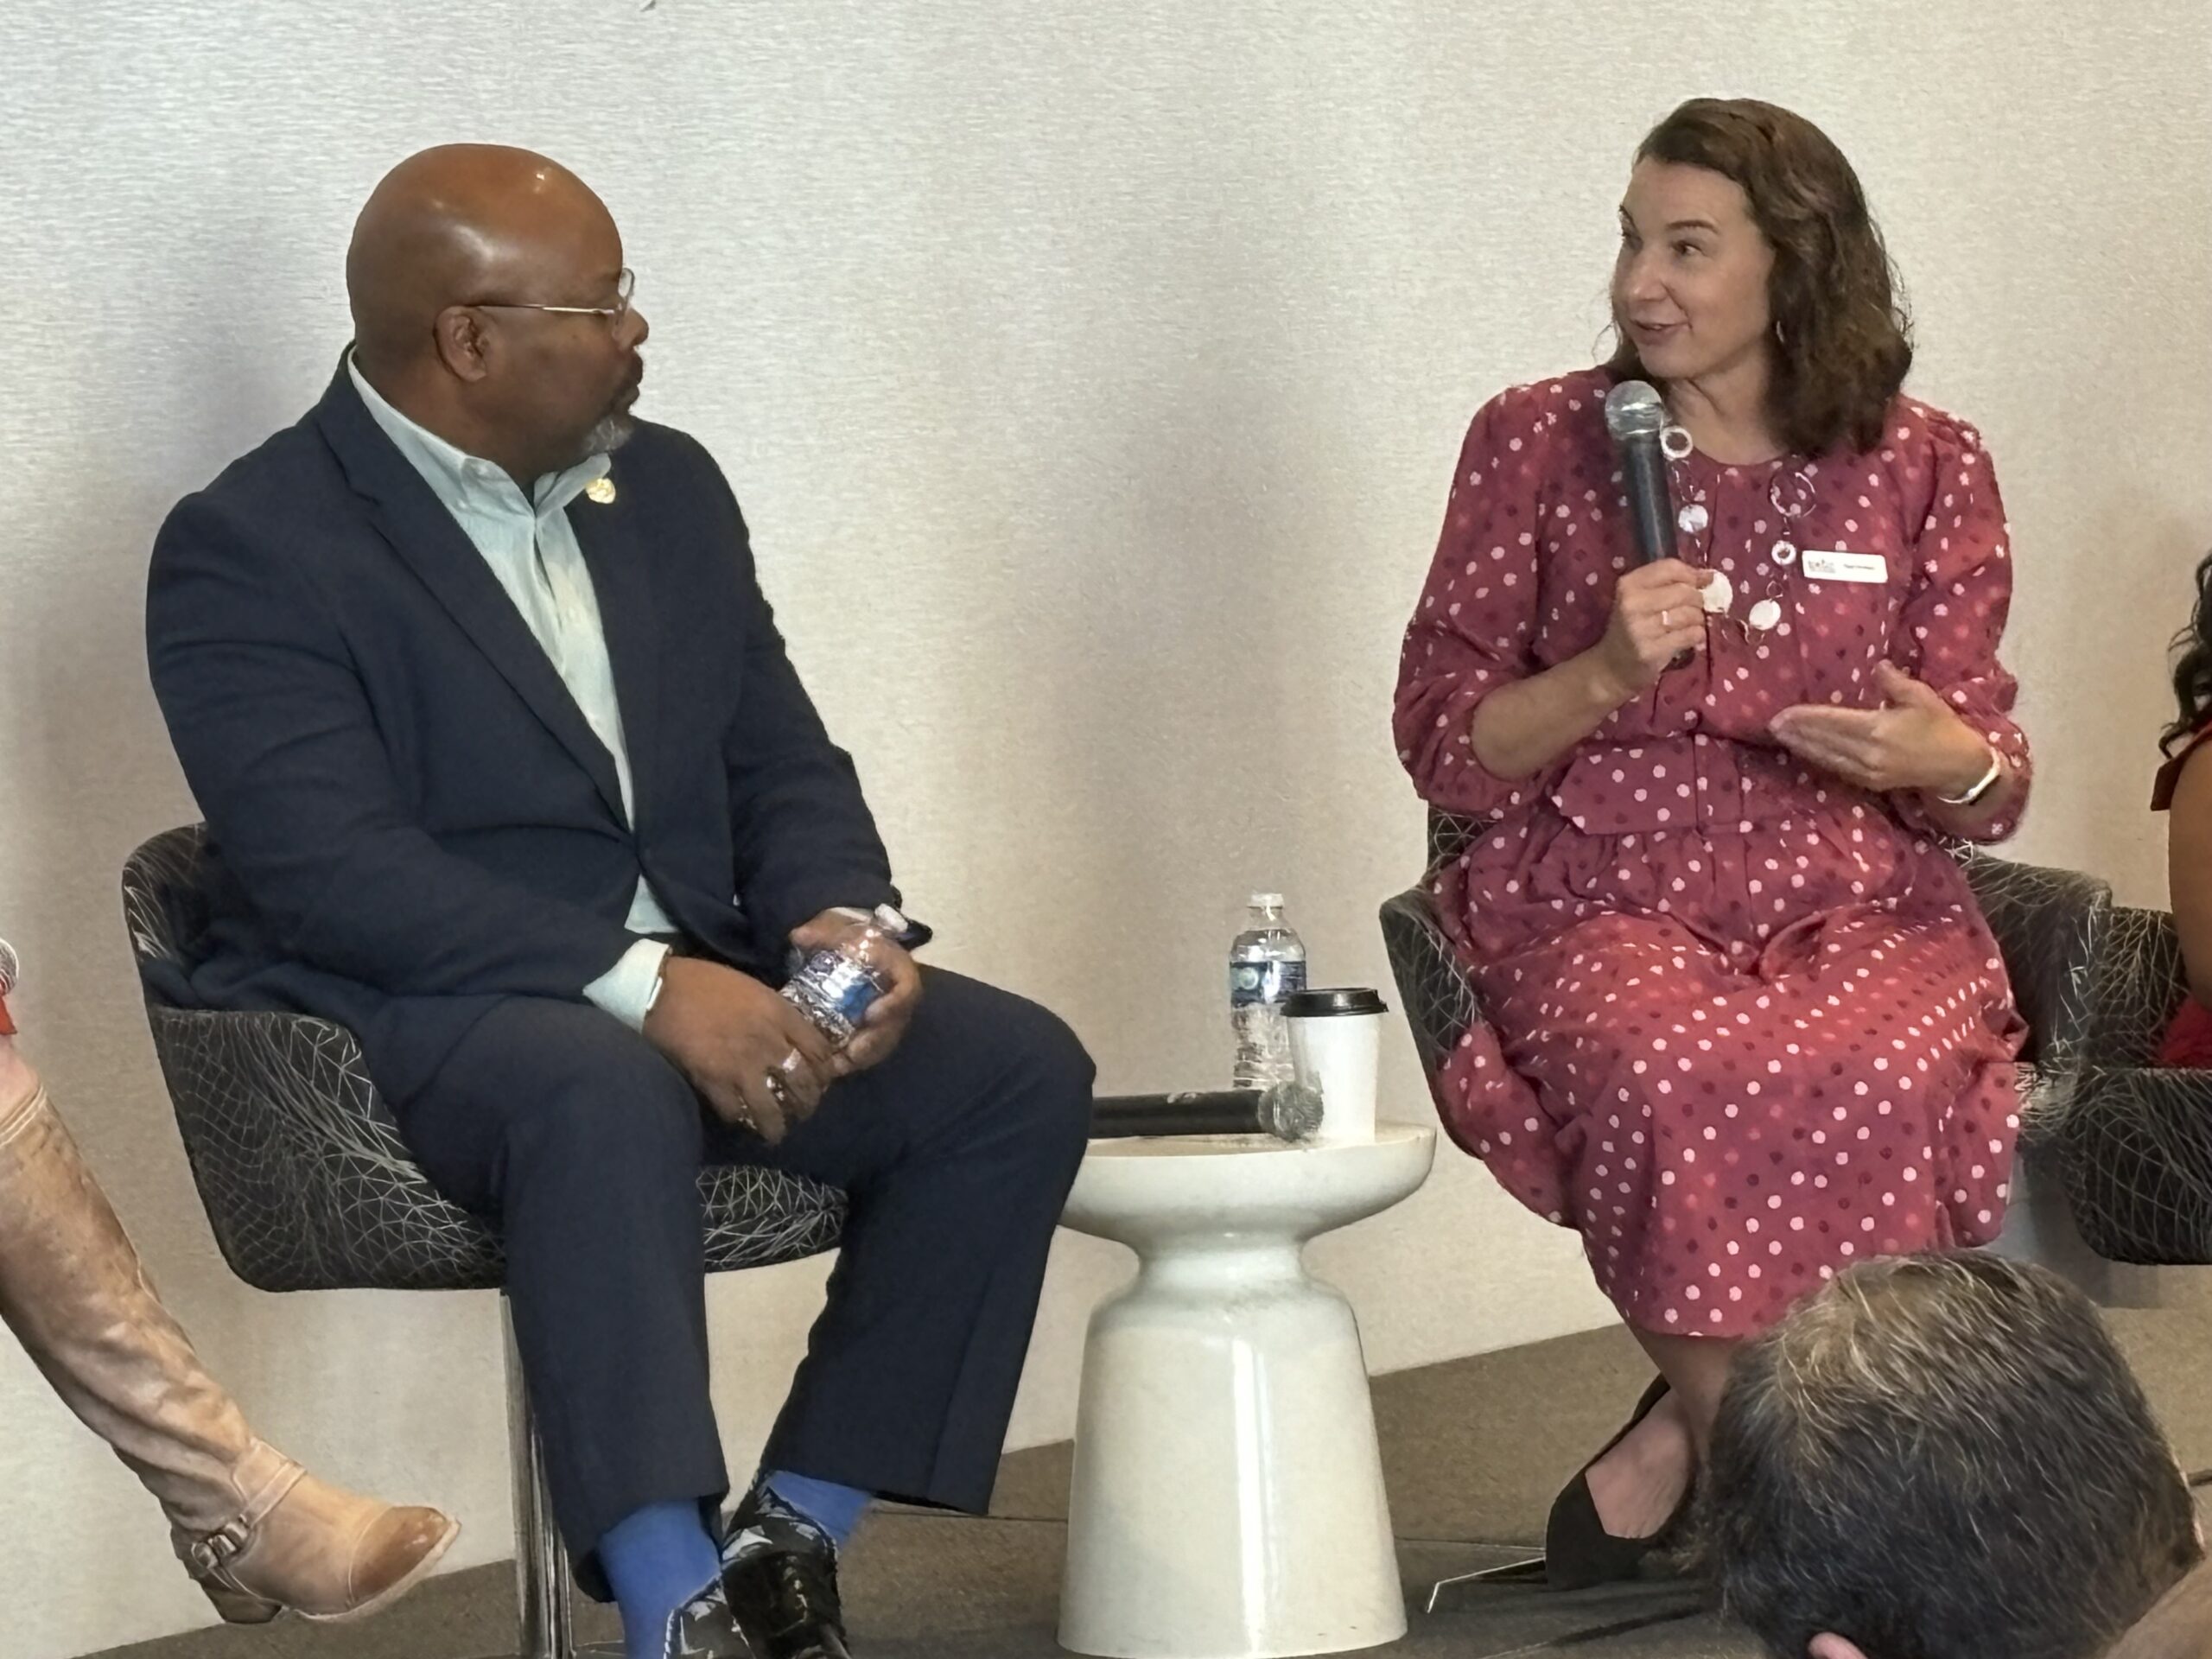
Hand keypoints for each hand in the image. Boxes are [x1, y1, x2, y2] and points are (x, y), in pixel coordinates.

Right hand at [641, 957, 836, 1142]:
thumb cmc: (707, 983)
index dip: (825, 1071)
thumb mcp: (755, 989)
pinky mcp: (714, 1081)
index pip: (820, 1051)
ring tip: (776, 1132)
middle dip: (808, 1104)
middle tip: (803, 1111)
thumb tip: (791, 1037)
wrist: (663, 989)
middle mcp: (769, 1043)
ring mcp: (742, 1065)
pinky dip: (740, 1119)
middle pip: (803, 1084)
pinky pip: (735, 1112)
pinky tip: (741, 1119)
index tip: (821, 1080)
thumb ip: (777, 1015)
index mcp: (781, 1014)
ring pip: (772, 1109)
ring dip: (776, 1125)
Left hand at [791, 909, 923, 1074]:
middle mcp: (898, 995)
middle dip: (875, 1040)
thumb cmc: (847, 936)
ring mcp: (888, 1016)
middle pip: (896, 1025)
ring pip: (884, 1042)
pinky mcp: (874, 1030)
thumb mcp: (835, 925)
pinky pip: (871, 1051)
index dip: (895, 1005)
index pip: (908, 988)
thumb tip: (800, 936)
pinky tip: (833, 1066)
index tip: (870, 1015)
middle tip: (851, 1052)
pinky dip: (853, 1060)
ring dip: (863, 1055)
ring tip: (839, 1064)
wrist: (846, 947)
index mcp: (897, 967)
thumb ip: (822, 930)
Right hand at [1591, 560, 1715, 700]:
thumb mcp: (1641, 599)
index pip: (1670, 567)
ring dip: (1698, 619)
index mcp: (1628, 585)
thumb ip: (1671, 583)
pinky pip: (1691, 635)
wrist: (1612, 667)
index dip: (1693, 574)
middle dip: (1697, 600)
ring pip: (1690, 614)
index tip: (1703, 582)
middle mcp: (1631, 604)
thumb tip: (1710, 576)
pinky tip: (1688, 638)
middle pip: (1684, 591)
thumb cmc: (1633, 628)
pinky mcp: (1652, 650)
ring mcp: (1641, 628)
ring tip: (1689, 625)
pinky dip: (1697, 635)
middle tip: (1693, 609)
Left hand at [1769, 661, 1992, 796]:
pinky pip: (1837, 770)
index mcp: (1879, 729)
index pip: (1833, 722)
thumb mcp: (1921, 697)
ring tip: (1781, 737)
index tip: (1782, 714)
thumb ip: (1894, 682)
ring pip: (1827, 758)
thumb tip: (1876, 665)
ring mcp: (1868, 772)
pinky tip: (1806, 753)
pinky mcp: (1871, 783)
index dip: (1806, 718)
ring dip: (1802, 748)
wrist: (1959, 768)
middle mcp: (1868, 753)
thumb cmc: (1942, 727)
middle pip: (1824, 742)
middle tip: (1771, 725)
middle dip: (1796, 734)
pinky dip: (1819, 760)